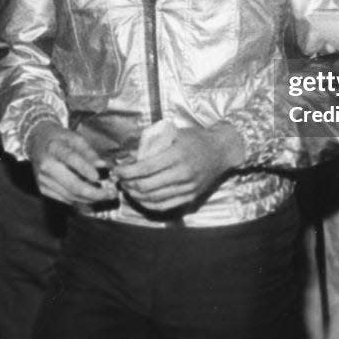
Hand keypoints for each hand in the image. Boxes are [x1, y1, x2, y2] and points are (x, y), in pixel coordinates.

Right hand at [26, 122, 117, 205]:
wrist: (37, 142)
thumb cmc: (59, 139)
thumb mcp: (74, 137)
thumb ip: (89, 151)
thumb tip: (103, 165)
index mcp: (54, 148)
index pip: (70, 158)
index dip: (85, 169)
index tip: (99, 177)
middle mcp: (46, 166)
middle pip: (72, 184)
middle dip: (94, 193)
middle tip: (111, 194)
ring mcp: (43, 180)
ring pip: (70, 195)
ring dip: (90, 199)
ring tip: (106, 196)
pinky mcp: (43, 189)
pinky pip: (65, 199)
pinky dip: (80, 200)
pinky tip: (92, 198)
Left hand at [113, 124, 244, 212]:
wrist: (222, 150)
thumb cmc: (197, 138)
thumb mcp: (175, 133)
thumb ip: (155, 143)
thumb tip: (130, 153)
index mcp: (177, 154)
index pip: (145, 168)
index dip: (126, 171)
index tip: (116, 170)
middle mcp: (182, 173)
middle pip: (146, 185)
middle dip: (128, 184)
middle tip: (119, 180)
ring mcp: (187, 187)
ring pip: (153, 198)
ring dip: (135, 195)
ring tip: (127, 188)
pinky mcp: (190, 196)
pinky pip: (164, 205)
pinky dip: (148, 204)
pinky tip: (140, 198)